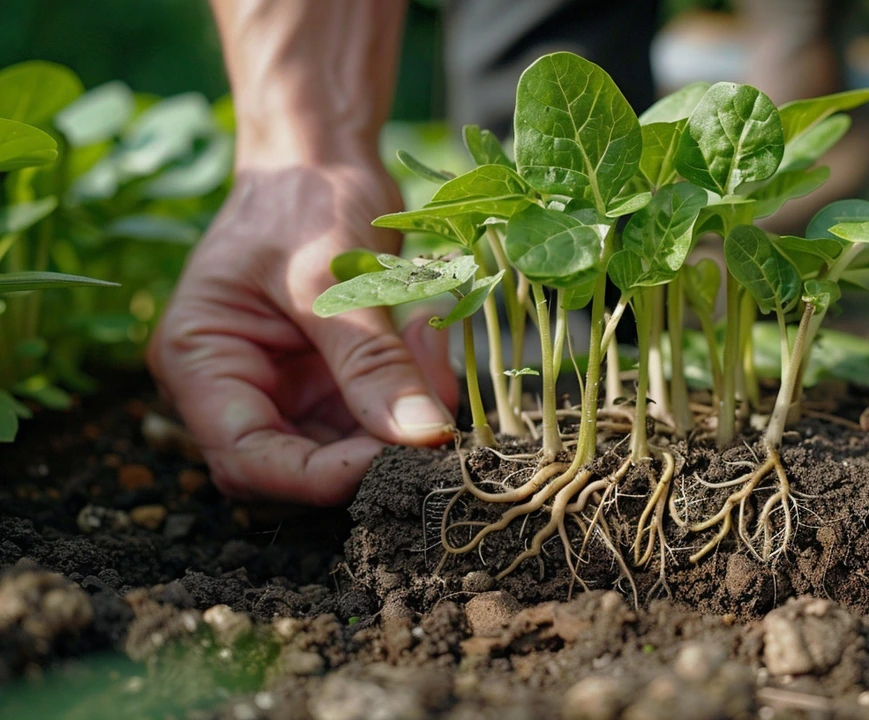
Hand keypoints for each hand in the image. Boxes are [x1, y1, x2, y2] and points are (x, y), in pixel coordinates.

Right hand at [148, 161, 458, 504]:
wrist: (321, 160)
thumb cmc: (304, 201)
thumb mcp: (332, 280)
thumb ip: (374, 363)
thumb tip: (425, 437)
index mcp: (199, 363)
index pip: (247, 460)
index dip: (319, 477)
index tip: (396, 459)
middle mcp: (234, 389)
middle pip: (296, 468)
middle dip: (369, 450)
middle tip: (430, 409)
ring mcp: (284, 390)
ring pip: (346, 449)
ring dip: (398, 419)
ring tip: (429, 347)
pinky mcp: (328, 384)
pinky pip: (373, 416)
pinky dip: (410, 393)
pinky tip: (429, 340)